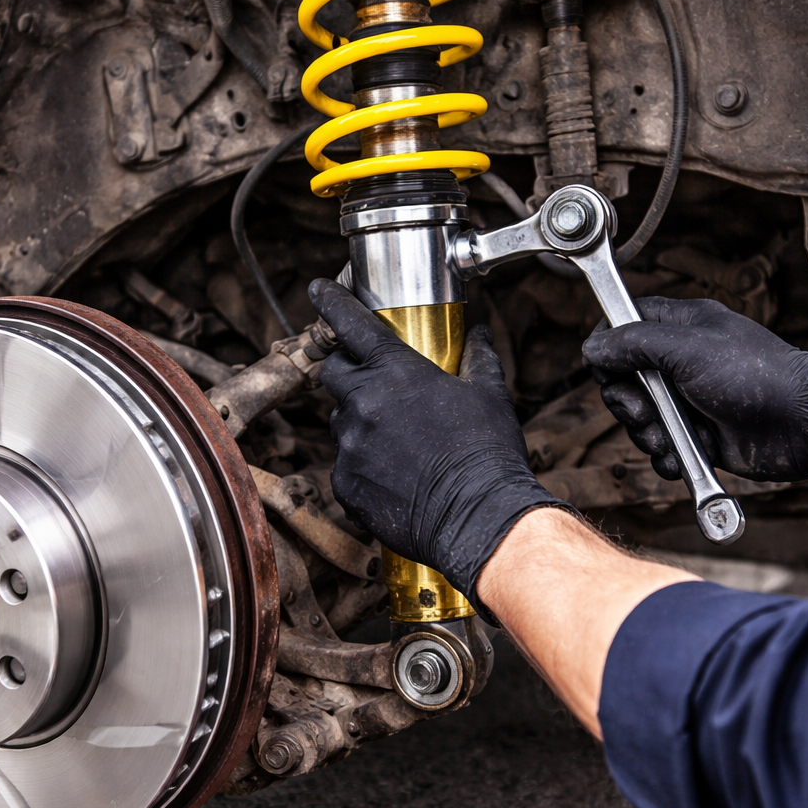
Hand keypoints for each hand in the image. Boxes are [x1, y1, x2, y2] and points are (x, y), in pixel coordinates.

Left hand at [309, 279, 559, 604]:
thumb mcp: (489, 396)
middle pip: (332, 372)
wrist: (480, 517)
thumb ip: (477, 358)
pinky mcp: (345, 483)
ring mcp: (350, 445)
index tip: (318, 290)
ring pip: (340, 421)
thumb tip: (478, 333)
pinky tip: (396, 477)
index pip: (351, 323)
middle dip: (346, 371)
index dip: (331, 302)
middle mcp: (364, 403)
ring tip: (398, 442)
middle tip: (372, 384)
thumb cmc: (488, 454)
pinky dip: (363, 466)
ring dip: (359, 422)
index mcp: (396, 371)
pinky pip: (345, 465)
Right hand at [582, 296, 807, 483]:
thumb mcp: (685, 349)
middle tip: (645, 411)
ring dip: (648, 434)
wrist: (801, 425)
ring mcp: (689, 400)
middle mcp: (680, 362)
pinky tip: (685, 455)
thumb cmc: (755, 376)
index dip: (608, 347)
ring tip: (672, 437)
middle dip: (627, 403)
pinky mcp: (697, 434)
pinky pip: (662, 447)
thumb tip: (592, 347)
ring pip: (640, 419)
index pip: (625, 325)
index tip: (605, 368)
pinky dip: (668, 456)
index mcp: (680, 328)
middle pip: (624, 380)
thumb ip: (632, 344)